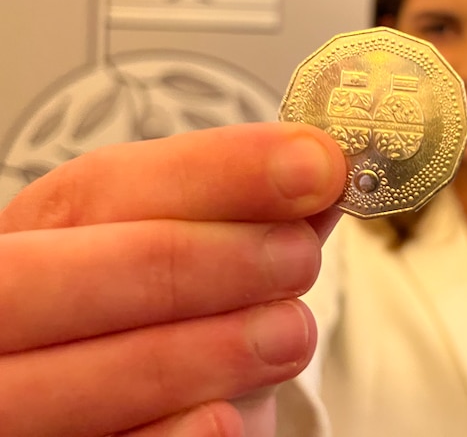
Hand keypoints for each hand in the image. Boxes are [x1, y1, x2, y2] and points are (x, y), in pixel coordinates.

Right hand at [0, 123, 345, 436]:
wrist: (140, 412)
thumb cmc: (167, 322)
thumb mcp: (202, 260)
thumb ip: (249, 217)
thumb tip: (324, 169)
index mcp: (33, 237)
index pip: (100, 186)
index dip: (215, 172)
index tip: (314, 166)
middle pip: (52, 279)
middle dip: (191, 261)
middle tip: (297, 257)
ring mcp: (6, 403)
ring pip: (60, 384)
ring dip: (193, 353)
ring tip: (289, 334)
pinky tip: (226, 419)